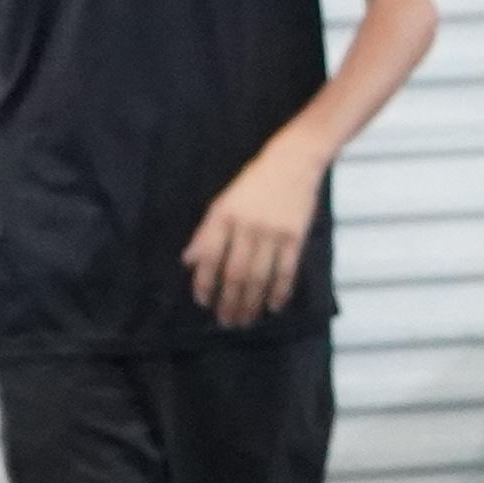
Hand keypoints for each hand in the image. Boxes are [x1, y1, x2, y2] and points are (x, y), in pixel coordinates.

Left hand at [186, 139, 327, 326]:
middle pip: (235, 274)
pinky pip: (287, 271)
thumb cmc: (254, 183)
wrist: (293, 162)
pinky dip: (280, 292)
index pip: (209, 257)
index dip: (204, 283)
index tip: (203, 301)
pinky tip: (274, 306)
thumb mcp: (223, 202)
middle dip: (229, 302)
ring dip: (252, 303)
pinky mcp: (296, 236)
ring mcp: (273, 232)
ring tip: (246, 320)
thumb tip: (187, 261)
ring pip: (260, 277)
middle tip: (226, 321)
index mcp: (224, 216)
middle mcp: (247, 226)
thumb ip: (205, 233)